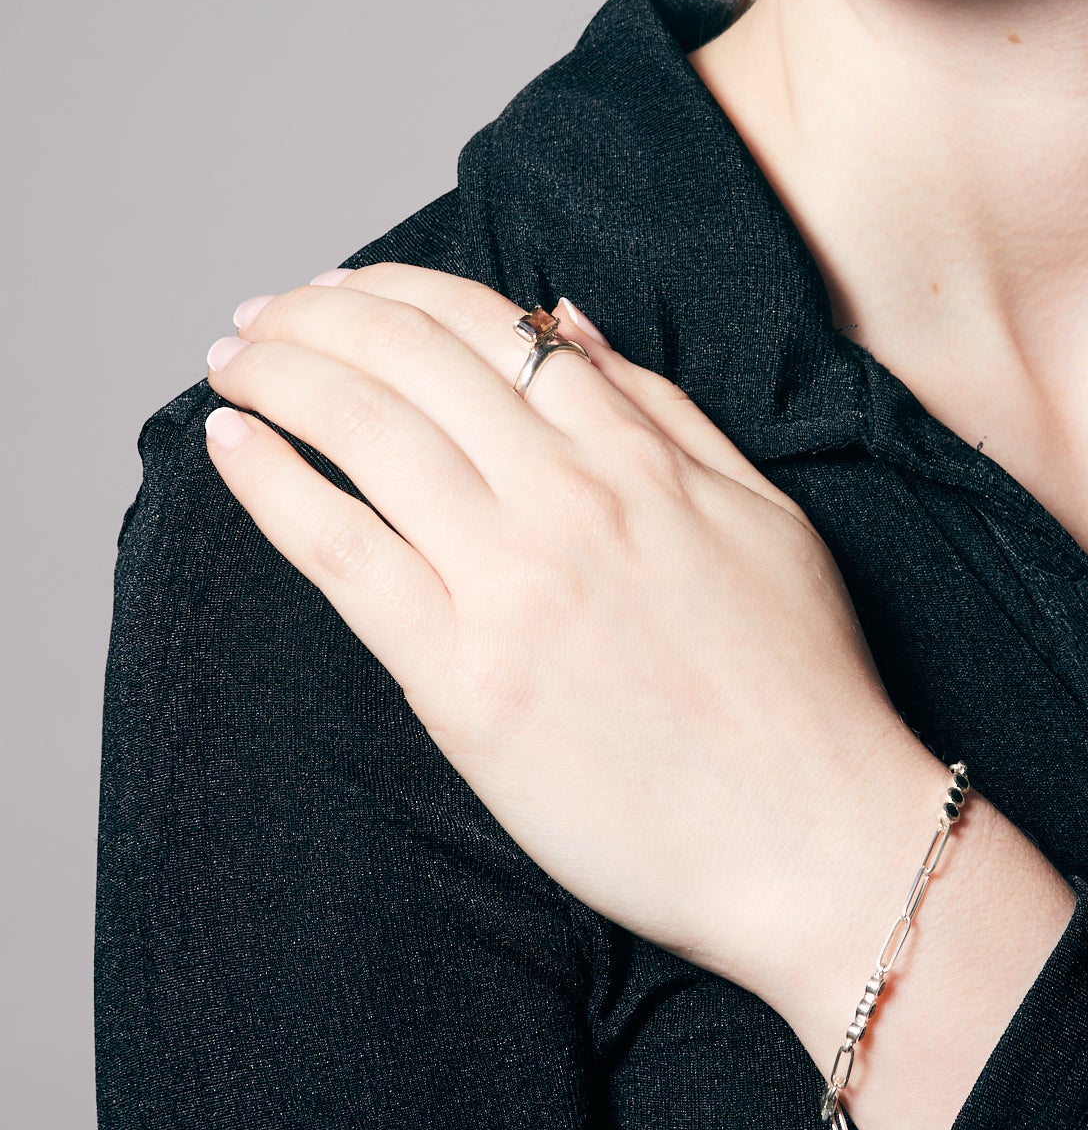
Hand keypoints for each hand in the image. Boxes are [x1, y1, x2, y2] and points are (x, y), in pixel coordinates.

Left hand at [202, 264, 950, 1017]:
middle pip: (412, 362)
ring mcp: (514, 587)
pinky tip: (231, 445)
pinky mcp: (467, 683)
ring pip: (366, 434)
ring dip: (279, 376)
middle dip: (316, 317)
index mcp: (644, 457)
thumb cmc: (804, 689)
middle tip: (261, 317)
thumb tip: (569, 322)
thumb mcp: (764, 517)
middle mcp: (571, 499)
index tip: (344, 293)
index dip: (399, 293)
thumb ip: (666, 413)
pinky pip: (343, 555)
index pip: (493, 330)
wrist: (816, 836)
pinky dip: (273, 485)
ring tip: (230, 362)